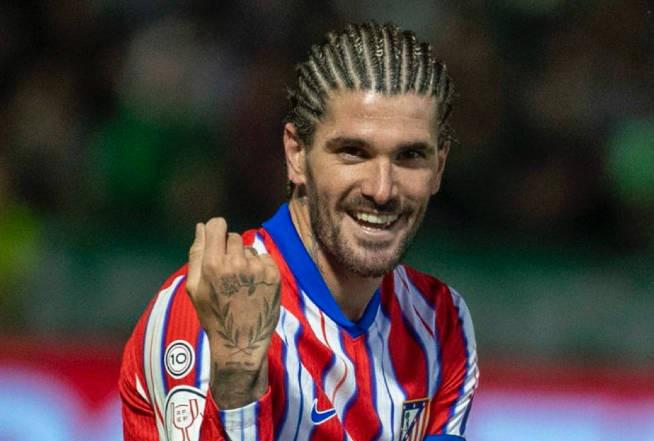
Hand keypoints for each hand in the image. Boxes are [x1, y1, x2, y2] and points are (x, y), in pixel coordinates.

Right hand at [186, 218, 280, 407]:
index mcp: (213, 264)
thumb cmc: (213, 315)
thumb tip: (200, 227)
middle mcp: (236, 262)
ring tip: (242, 284)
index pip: (217, 226)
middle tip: (228, 273)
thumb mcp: (195, 288)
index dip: (216, 230)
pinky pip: (264, 258)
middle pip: (234, 237)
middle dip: (230, 249)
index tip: (217, 239)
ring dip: (246, 260)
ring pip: (250, 249)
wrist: (241, 342)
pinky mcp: (273, 275)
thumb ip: (196, 254)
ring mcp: (257, 268)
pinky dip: (260, 267)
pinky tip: (254, 286)